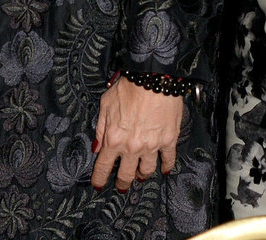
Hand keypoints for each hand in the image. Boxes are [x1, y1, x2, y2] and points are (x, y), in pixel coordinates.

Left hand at [90, 76, 183, 191]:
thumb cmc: (128, 88)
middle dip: (122, 183)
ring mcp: (152, 145)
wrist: (152, 78)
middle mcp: (132, 147)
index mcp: (113, 139)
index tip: (98, 185)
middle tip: (122, 186)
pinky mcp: (168, 140)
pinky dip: (166, 166)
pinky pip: (168, 159)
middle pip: (126, 174)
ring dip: (142, 175)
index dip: (100, 179)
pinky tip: (165, 169)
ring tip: (141, 175)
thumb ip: (100, 129)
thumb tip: (97, 148)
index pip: (104, 166)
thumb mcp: (105, 105)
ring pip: (147, 170)